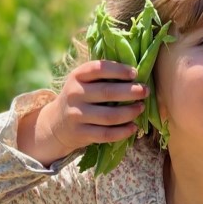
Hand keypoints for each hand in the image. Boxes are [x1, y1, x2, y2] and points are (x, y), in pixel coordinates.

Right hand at [31, 60, 146, 160]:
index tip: (135, 73)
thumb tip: (136, 74)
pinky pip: (106, 134)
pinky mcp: (81, 133)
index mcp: (77, 76)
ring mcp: (76, 115)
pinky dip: (123, 132)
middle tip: (145, 91)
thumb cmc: (80, 97)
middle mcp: (75, 94)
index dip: (119, 70)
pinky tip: (133, 127)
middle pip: (107, 93)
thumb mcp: (83, 82)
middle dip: (131, 92)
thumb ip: (103, 75)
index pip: (98, 69)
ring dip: (130, 112)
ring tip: (141, 108)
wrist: (57, 123)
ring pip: (109, 116)